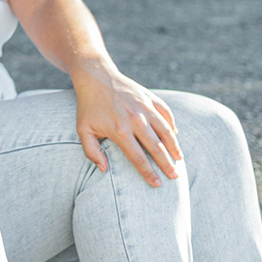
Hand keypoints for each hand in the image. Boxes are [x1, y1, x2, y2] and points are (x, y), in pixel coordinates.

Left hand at [72, 65, 181, 187]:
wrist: (96, 76)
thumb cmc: (88, 106)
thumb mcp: (82, 129)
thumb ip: (91, 151)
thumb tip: (104, 169)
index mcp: (120, 130)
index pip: (138, 157)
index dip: (149, 173)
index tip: (157, 184)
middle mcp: (136, 120)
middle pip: (157, 148)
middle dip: (167, 165)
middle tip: (174, 177)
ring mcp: (145, 108)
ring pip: (167, 132)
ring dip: (174, 147)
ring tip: (179, 159)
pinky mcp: (151, 98)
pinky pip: (167, 114)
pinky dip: (172, 126)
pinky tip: (175, 136)